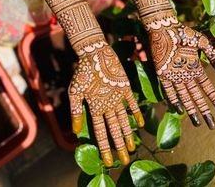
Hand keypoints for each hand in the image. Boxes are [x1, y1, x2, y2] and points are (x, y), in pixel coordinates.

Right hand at [68, 41, 143, 166]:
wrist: (94, 53)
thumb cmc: (83, 71)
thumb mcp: (75, 91)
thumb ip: (75, 110)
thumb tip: (75, 131)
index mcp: (94, 107)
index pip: (100, 132)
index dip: (105, 147)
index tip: (108, 161)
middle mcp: (106, 105)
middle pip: (114, 130)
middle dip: (119, 146)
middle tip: (125, 160)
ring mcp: (116, 97)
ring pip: (123, 120)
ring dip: (127, 133)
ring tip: (132, 148)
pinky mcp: (124, 87)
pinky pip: (132, 102)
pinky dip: (136, 112)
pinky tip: (140, 124)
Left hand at [148, 16, 214, 127]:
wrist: (164, 28)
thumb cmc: (183, 33)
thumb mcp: (202, 42)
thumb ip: (213, 55)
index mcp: (195, 68)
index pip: (207, 89)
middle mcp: (185, 74)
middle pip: (197, 97)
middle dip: (205, 111)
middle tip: (212, 126)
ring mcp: (174, 75)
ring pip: (185, 97)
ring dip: (191, 110)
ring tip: (197, 123)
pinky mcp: (163, 74)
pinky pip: (168, 90)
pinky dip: (173, 100)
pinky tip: (179, 110)